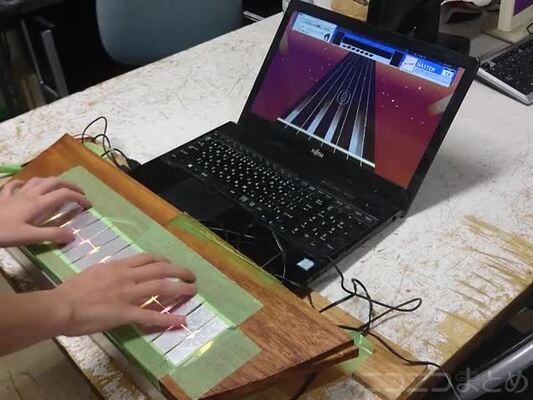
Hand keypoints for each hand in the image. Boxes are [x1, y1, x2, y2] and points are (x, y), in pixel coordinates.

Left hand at [0, 177, 90, 246]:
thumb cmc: (3, 233)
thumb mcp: (29, 237)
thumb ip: (51, 235)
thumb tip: (73, 235)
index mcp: (38, 204)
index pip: (64, 194)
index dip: (79, 197)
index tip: (88, 205)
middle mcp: (29, 195)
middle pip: (54, 182)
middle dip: (69, 185)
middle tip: (79, 193)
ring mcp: (16, 194)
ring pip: (38, 180)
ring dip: (52, 182)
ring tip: (59, 188)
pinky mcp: (4, 197)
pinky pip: (16, 185)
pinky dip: (25, 183)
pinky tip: (26, 187)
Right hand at [50, 254, 196, 335]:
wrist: (60, 305)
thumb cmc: (71, 290)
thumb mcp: (94, 272)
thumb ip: (109, 272)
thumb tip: (118, 272)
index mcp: (118, 267)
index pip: (147, 259)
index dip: (164, 261)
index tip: (171, 265)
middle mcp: (127, 276)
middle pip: (161, 269)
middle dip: (179, 271)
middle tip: (190, 275)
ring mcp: (128, 294)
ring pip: (161, 287)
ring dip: (180, 288)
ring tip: (192, 290)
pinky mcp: (126, 313)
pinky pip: (151, 315)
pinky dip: (169, 318)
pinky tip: (181, 320)